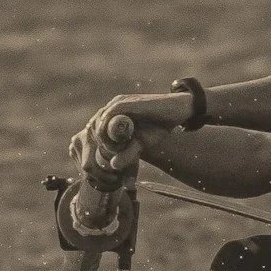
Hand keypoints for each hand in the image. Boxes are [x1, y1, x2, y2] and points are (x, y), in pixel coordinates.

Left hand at [68, 93, 186, 175]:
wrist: (178, 111)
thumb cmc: (158, 127)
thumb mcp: (140, 144)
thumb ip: (126, 154)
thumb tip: (113, 167)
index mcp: (113, 115)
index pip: (94, 131)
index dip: (97, 146)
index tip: (106, 159)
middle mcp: (112, 107)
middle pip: (93, 128)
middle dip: (98, 145)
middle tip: (110, 158)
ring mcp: (118, 103)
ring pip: (98, 123)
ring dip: (104, 140)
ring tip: (116, 152)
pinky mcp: (125, 103)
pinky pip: (109, 116)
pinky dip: (109, 131)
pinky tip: (118, 143)